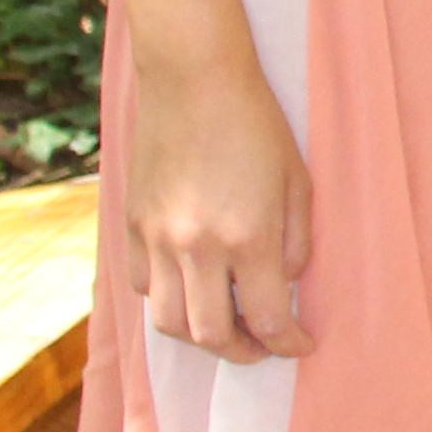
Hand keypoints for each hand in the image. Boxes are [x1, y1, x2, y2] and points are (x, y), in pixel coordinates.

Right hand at [127, 41, 313, 366]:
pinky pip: (144, 287)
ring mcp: (156, 239)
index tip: (301, 345)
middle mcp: (196, 247)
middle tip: (264, 346)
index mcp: (247, 236)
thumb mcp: (298, 182)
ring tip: (226, 328)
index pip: (267, 319)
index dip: (288, 343)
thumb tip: (283, 287)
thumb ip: (295, 243)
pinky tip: (191, 289)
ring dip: (200, 337)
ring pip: (169, 322)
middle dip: (244, 352)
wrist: (194, 79)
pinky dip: (168, 301)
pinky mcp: (130, 225)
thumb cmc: (257, 125)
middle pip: (211, 335)